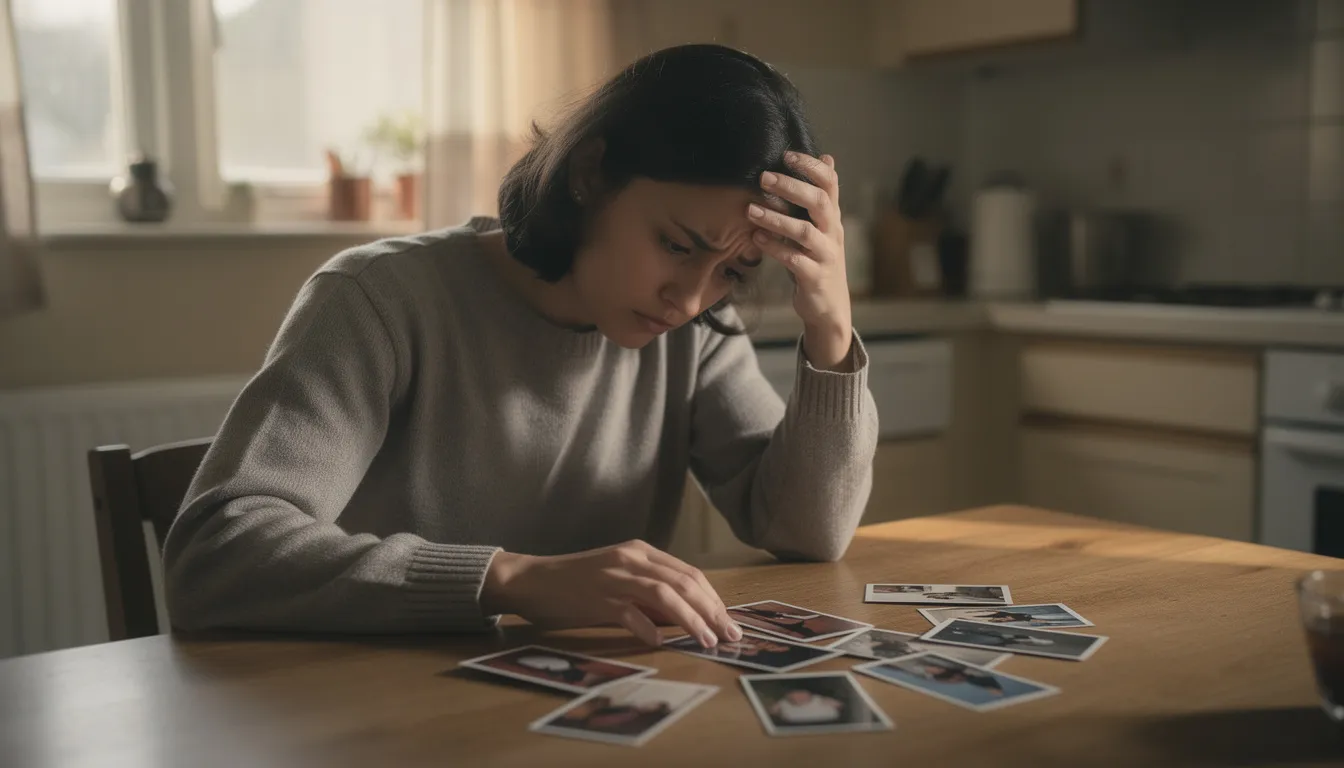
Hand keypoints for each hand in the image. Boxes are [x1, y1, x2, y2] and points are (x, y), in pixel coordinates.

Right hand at [479, 540, 742, 647]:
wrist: (532, 580)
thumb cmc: (577, 584)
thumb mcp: (620, 580)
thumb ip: (650, 594)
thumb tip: (685, 618)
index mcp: (640, 551)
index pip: (689, 573)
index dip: (713, 598)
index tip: (728, 621)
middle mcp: (631, 559)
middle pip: (684, 582)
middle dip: (712, 610)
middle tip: (731, 635)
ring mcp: (614, 577)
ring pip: (665, 594)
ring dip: (691, 619)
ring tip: (708, 641)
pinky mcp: (596, 597)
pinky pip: (629, 612)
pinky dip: (647, 627)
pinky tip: (658, 642)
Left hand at [749, 152, 853, 370]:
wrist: (828, 306)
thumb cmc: (819, 259)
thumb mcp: (823, 226)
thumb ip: (821, 195)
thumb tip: (827, 157)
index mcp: (832, 217)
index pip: (830, 184)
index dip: (812, 167)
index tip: (787, 155)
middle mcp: (833, 233)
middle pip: (819, 202)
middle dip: (792, 187)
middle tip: (763, 177)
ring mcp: (825, 255)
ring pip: (805, 232)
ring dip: (777, 219)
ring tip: (751, 209)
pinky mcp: (814, 277)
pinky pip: (794, 260)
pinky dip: (775, 248)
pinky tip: (756, 239)